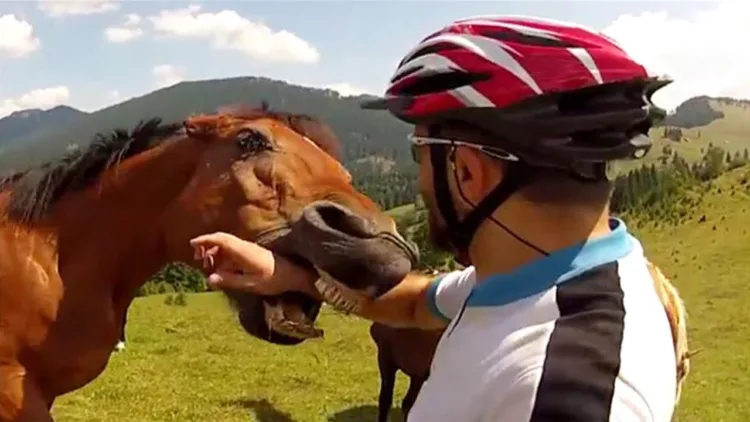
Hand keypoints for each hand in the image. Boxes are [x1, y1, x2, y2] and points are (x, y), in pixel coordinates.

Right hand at [189, 232, 318, 296]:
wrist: (294, 275)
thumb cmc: (274, 280)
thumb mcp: (250, 284)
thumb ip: (229, 280)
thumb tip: (209, 279)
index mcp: (243, 251)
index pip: (221, 239)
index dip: (205, 240)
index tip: (192, 244)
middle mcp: (244, 246)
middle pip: (221, 239)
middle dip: (206, 245)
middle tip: (198, 259)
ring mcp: (248, 248)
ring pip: (226, 244)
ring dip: (214, 251)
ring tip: (208, 266)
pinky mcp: (251, 253)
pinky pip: (232, 250)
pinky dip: (222, 255)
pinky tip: (222, 268)